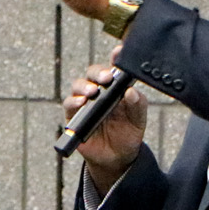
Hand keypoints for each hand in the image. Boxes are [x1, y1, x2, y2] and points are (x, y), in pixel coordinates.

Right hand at [66, 56, 147, 188]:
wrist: (116, 158)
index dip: (116, 58)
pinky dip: (74, 101)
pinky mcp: (74, 115)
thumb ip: (138, 105)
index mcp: (116, 87)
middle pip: (93, 73)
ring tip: (93, 92)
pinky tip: (82, 102)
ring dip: (85, 86)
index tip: (119, 51)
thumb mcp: (138, 120)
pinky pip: (70, 104)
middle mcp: (99, 90)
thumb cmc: (128, 133)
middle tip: (106, 78)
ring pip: (79, 85)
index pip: (114, 68)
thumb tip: (131, 92)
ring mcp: (85, 102)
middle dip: (98, 73)